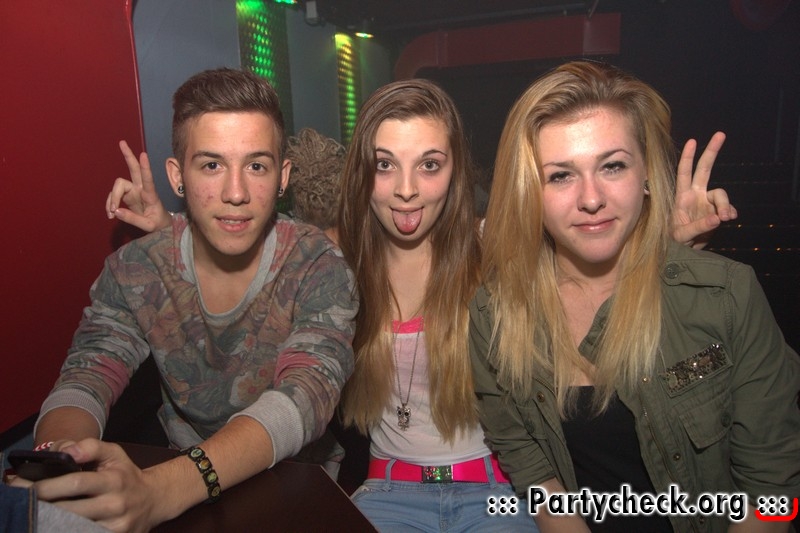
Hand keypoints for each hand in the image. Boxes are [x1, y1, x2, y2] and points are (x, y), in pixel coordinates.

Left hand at [28, 439, 164, 532]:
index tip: (29, 486)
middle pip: (70, 509)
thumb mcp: (114, 453)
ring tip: (39, 512)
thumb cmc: (126, 475)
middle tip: (26, 501)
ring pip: (74, 526)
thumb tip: (64, 451)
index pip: (77, 483)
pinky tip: (57, 523)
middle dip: (44, 505)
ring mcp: (115, 526)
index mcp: (114, 479)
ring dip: (52, 520)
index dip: (49, 486)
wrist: (154, 500)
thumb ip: (89, 446)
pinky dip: (67, 528)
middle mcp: (115, 504)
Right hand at [106, 140, 171, 232]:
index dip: (145, 167)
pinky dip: (110, 203)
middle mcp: (141, 189)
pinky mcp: (127, 195)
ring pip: (118, 184)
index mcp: (151, 195)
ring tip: (111, 213)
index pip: (148, 179)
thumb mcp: (148, 225)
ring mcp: (133, 191)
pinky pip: (114, 195)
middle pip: (134, 169)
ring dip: (112, 198)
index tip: (143, 155)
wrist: (159, 225)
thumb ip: (133, 219)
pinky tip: (111, 213)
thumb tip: (116, 211)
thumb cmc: (158, 224)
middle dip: (128, 156)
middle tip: (122, 142)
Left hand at [671, 131, 737, 248]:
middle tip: (720, 134)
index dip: (687, 157)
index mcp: (681, 197)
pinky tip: (729, 218)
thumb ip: (699, 227)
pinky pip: (728, 208)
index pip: (684, 172)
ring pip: (721, 195)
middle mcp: (695, 195)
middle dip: (712, 151)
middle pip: (704, 169)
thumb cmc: (674, 242)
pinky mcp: (717, 213)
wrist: (683, 252)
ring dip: (725, 205)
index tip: (692, 141)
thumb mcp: (682, 235)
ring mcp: (707, 203)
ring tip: (726, 218)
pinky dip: (730, 212)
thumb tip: (718, 218)